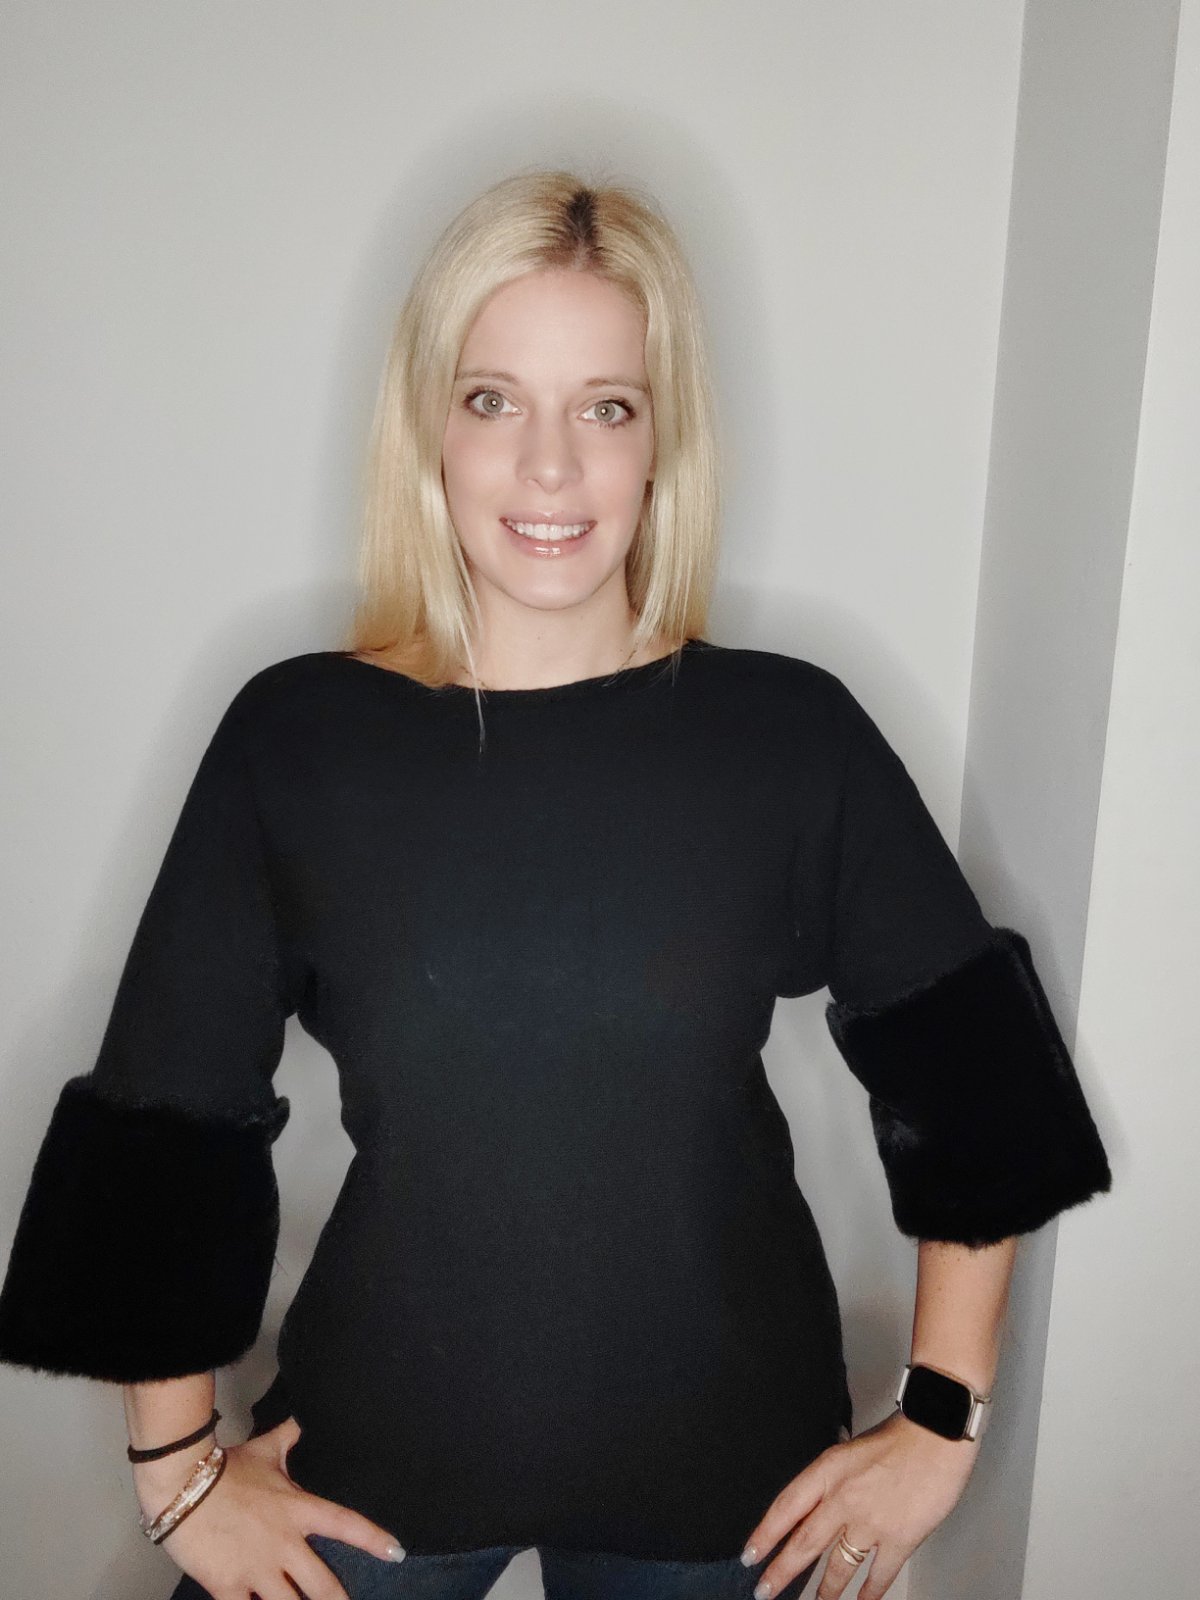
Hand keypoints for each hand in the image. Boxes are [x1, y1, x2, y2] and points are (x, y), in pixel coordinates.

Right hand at [131, 1415, 405, 1599]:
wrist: (182, 1483)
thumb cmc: (226, 1467)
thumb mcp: (266, 1449)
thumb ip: (290, 1437)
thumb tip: (306, 1415)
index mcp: (298, 1509)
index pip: (345, 1524)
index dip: (373, 1540)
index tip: (396, 1553)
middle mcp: (284, 1543)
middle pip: (322, 1585)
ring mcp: (257, 1568)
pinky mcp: (227, 1586)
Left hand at [740, 1411, 980, 1598]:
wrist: (936, 1433)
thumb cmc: (897, 1437)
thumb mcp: (851, 1449)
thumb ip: (834, 1477)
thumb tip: (819, 1498)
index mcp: (827, 1471)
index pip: (785, 1507)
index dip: (765, 1535)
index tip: (750, 1556)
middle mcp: (842, 1499)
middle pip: (804, 1543)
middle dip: (781, 1572)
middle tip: (765, 1592)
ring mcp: (870, 1522)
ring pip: (838, 1566)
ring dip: (825, 1591)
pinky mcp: (900, 1538)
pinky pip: (878, 1574)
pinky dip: (869, 1594)